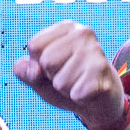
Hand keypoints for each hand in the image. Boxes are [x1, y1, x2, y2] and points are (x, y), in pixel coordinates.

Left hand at [14, 20, 128, 129]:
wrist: (99, 101)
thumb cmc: (67, 83)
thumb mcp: (39, 77)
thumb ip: (26, 71)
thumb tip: (33, 70)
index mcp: (66, 28)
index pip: (34, 45)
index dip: (38, 64)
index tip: (54, 67)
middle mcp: (82, 33)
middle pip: (46, 61)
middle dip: (53, 77)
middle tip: (69, 77)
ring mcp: (96, 51)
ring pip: (60, 81)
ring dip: (66, 89)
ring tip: (79, 84)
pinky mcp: (103, 72)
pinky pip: (76, 94)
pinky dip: (78, 98)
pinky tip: (89, 92)